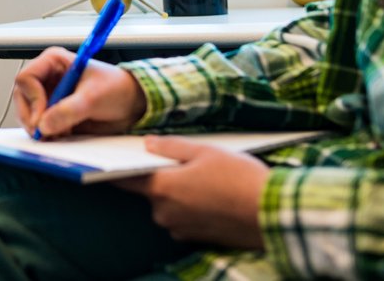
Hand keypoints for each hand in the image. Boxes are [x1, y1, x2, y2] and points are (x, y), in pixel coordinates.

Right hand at [14, 46, 145, 138]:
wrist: (132, 104)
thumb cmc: (117, 88)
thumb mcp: (93, 97)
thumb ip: (68, 110)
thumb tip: (44, 125)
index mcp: (53, 62)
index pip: (26, 78)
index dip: (32, 99)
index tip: (43, 116)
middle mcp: (47, 78)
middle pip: (22, 98)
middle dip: (31, 117)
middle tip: (43, 133)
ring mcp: (49, 96)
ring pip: (27, 113)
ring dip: (38, 127)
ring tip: (58, 134)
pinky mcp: (53, 113)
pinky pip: (39, 125)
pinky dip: (45, 133)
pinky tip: (61, 135)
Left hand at [115, 136, 269, 249]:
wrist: (272, 213)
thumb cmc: (240, 178)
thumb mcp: (205, 151)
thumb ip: (171, 148)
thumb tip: (147, 144)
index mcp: (162, 188)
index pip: (125, 180)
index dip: (117, 169)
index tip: (112, 160)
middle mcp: (165, 213)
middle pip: (151, 192)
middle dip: (163, 178)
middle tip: (187, 163)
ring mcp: (179, 229)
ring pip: (169, 206)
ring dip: (180, 194)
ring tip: (208, 180)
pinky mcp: (195, 239)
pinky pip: (184, 219)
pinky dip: (192, 208)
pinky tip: (214, 196)